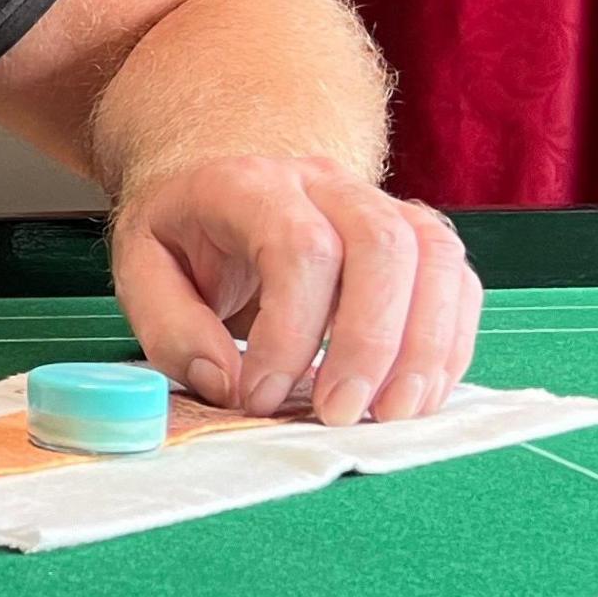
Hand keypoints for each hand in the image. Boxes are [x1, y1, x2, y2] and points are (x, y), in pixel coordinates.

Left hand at [108, 155, 479, 425]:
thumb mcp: (141, 270)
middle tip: (339, 415)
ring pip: (435, 258)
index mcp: (249, 184)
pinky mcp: (413, 236)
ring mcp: (378, 202)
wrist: (218, 181)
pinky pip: (456, 281)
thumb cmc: (183, 233)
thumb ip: (172, 329)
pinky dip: (449, 343)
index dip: (288, 334)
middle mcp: (325, 181)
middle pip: (383, 245)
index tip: (258, 397)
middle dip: (369, 344)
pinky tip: (417, 393)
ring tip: (392, 415)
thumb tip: (226, 383)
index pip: (298, 247)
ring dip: (425, 347)